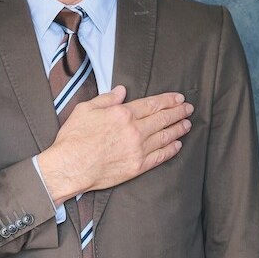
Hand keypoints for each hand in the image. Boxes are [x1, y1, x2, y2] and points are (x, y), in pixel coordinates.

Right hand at [39, 85, 192, 204]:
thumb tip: (122, 91)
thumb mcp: (85, 109)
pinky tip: (177, 145)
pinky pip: (160, 156)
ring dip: (178, 129)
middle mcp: (134, 130)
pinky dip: (171, 150)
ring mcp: (138, 150)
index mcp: (123, 114)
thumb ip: (106, 99)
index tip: (178, 98)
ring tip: (187, 124)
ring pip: (165, 137)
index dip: (168, 100)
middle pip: (163, 119)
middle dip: (178, 112)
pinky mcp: (137, 166)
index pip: (152, 104)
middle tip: (188, 108)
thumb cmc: (74, 138)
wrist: (70, 166)